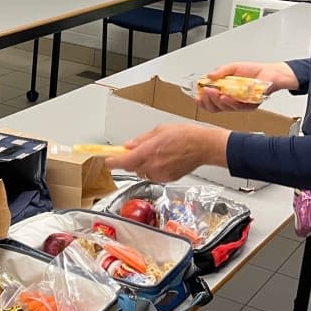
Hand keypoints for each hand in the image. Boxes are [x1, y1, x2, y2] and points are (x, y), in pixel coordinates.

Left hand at [104, 123, 229, 183]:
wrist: (203, 146)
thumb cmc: (185, 136)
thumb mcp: (159, 130)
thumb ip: (141, 140)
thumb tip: (129, 145)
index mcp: (148, 152)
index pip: (123, 162)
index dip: (112, 161)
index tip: (107, 160)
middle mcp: (152, 166)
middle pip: (131, 167)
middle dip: (131, 159)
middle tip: (137, 150)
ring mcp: (160, 174)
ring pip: (142, 172)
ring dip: (143, 164)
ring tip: (156, 152)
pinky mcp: (167, 179)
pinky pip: (154, 175)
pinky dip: (154, 168)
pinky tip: (164, 159)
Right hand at [197, 61, 299, 112]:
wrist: (271, 72)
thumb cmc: (254, 71)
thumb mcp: (233, 68)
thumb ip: (220, 72)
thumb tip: (208, 76)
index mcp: (226, 93)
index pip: (211, 102)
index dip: (203, 101)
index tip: (197, 96)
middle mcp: (232, 101)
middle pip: (216, 108)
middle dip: (208, 101)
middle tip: (205, 92)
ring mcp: (241, 104)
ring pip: (226, 108)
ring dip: (217, 101)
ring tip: (213, 92)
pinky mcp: (251, 105)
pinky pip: (239, 107)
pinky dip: (231, 102)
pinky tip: (225, 96)